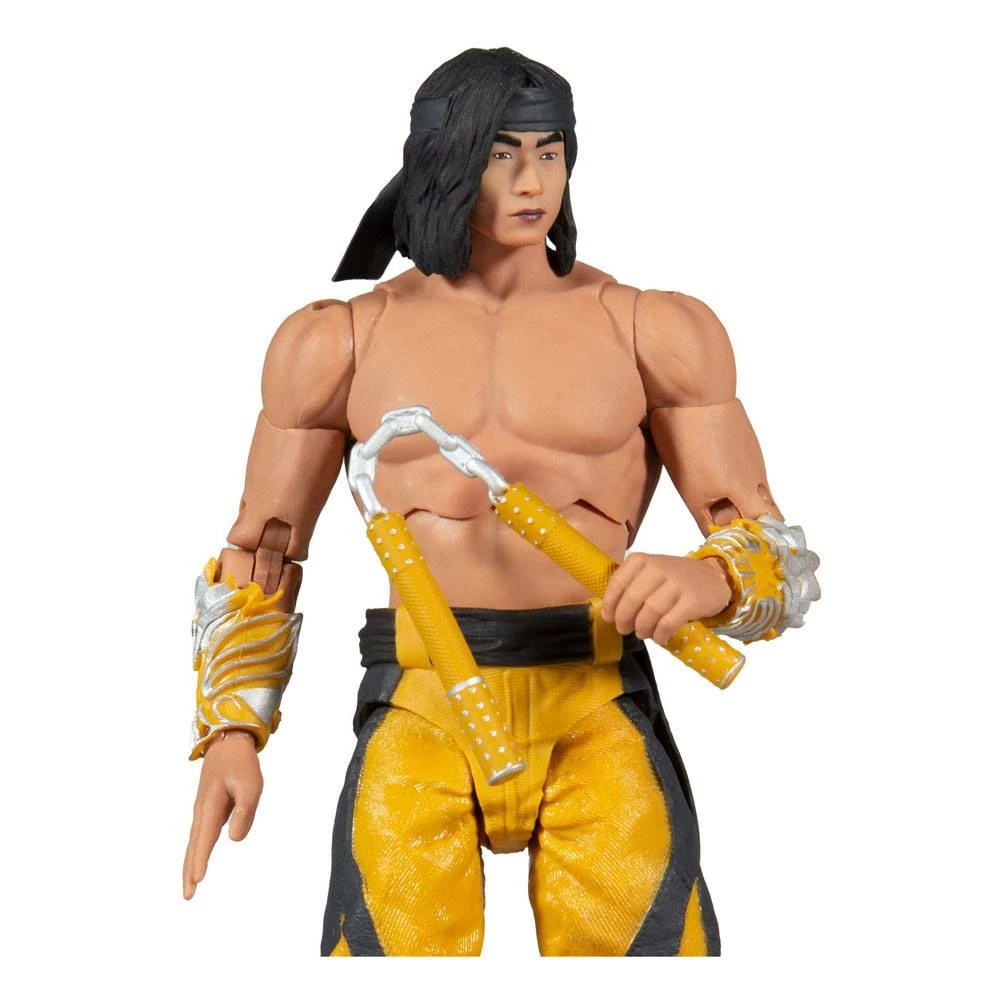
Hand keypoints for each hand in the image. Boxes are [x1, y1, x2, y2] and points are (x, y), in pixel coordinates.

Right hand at [183, 730, 262, 899]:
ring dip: (191, 862)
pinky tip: (198, 858)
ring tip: (191, 883)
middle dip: (190, 870)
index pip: (205, 839)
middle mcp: (202, 811)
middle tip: (188, 895)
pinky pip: (201, 834)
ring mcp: (203, 810)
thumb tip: (234, 840)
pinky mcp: (208, 808)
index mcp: (210, 806)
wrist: (229, 741)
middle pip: (194, 846)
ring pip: (195, 841)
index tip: (197, 881)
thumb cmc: (241, 763)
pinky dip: (197, 850)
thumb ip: (244, 812)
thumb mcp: (251, 786)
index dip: (201, 860)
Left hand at [602, 553, 732, 643]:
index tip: (609, 618)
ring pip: (649, 612)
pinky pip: (668, 623)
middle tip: (624, 629)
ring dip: (642, 628)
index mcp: (642, 560)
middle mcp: (658, 568)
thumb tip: (609, 612)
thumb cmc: (673, 579)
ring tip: (643, 633)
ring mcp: (676, 583)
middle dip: (624, 620)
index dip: (610, 604)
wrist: (712, 577)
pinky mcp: (692, 600)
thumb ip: (629, 585)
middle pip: (632, 599)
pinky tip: (659, 637)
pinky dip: (659, 634)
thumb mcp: (649, 572)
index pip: (617, 583)